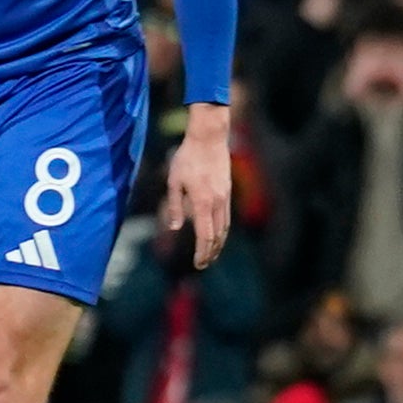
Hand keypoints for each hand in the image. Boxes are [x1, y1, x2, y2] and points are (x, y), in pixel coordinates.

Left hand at [166, 104, 237, 263]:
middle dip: (211, 253)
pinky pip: (226, 217)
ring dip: (218, 244)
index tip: (198, 264)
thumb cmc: (187, 158)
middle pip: (218, 236)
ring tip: (211, 254)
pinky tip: (216, 233)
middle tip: (203, 264)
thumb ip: (174, 206)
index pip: (205, 236)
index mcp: (202, 203)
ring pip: (225, 228)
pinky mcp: (228, 191)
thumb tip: (174, 228)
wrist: (209, 137)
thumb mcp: (174, 181)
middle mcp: (217, 203)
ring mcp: (225, 197)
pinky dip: (222, 230)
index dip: (202, 253)